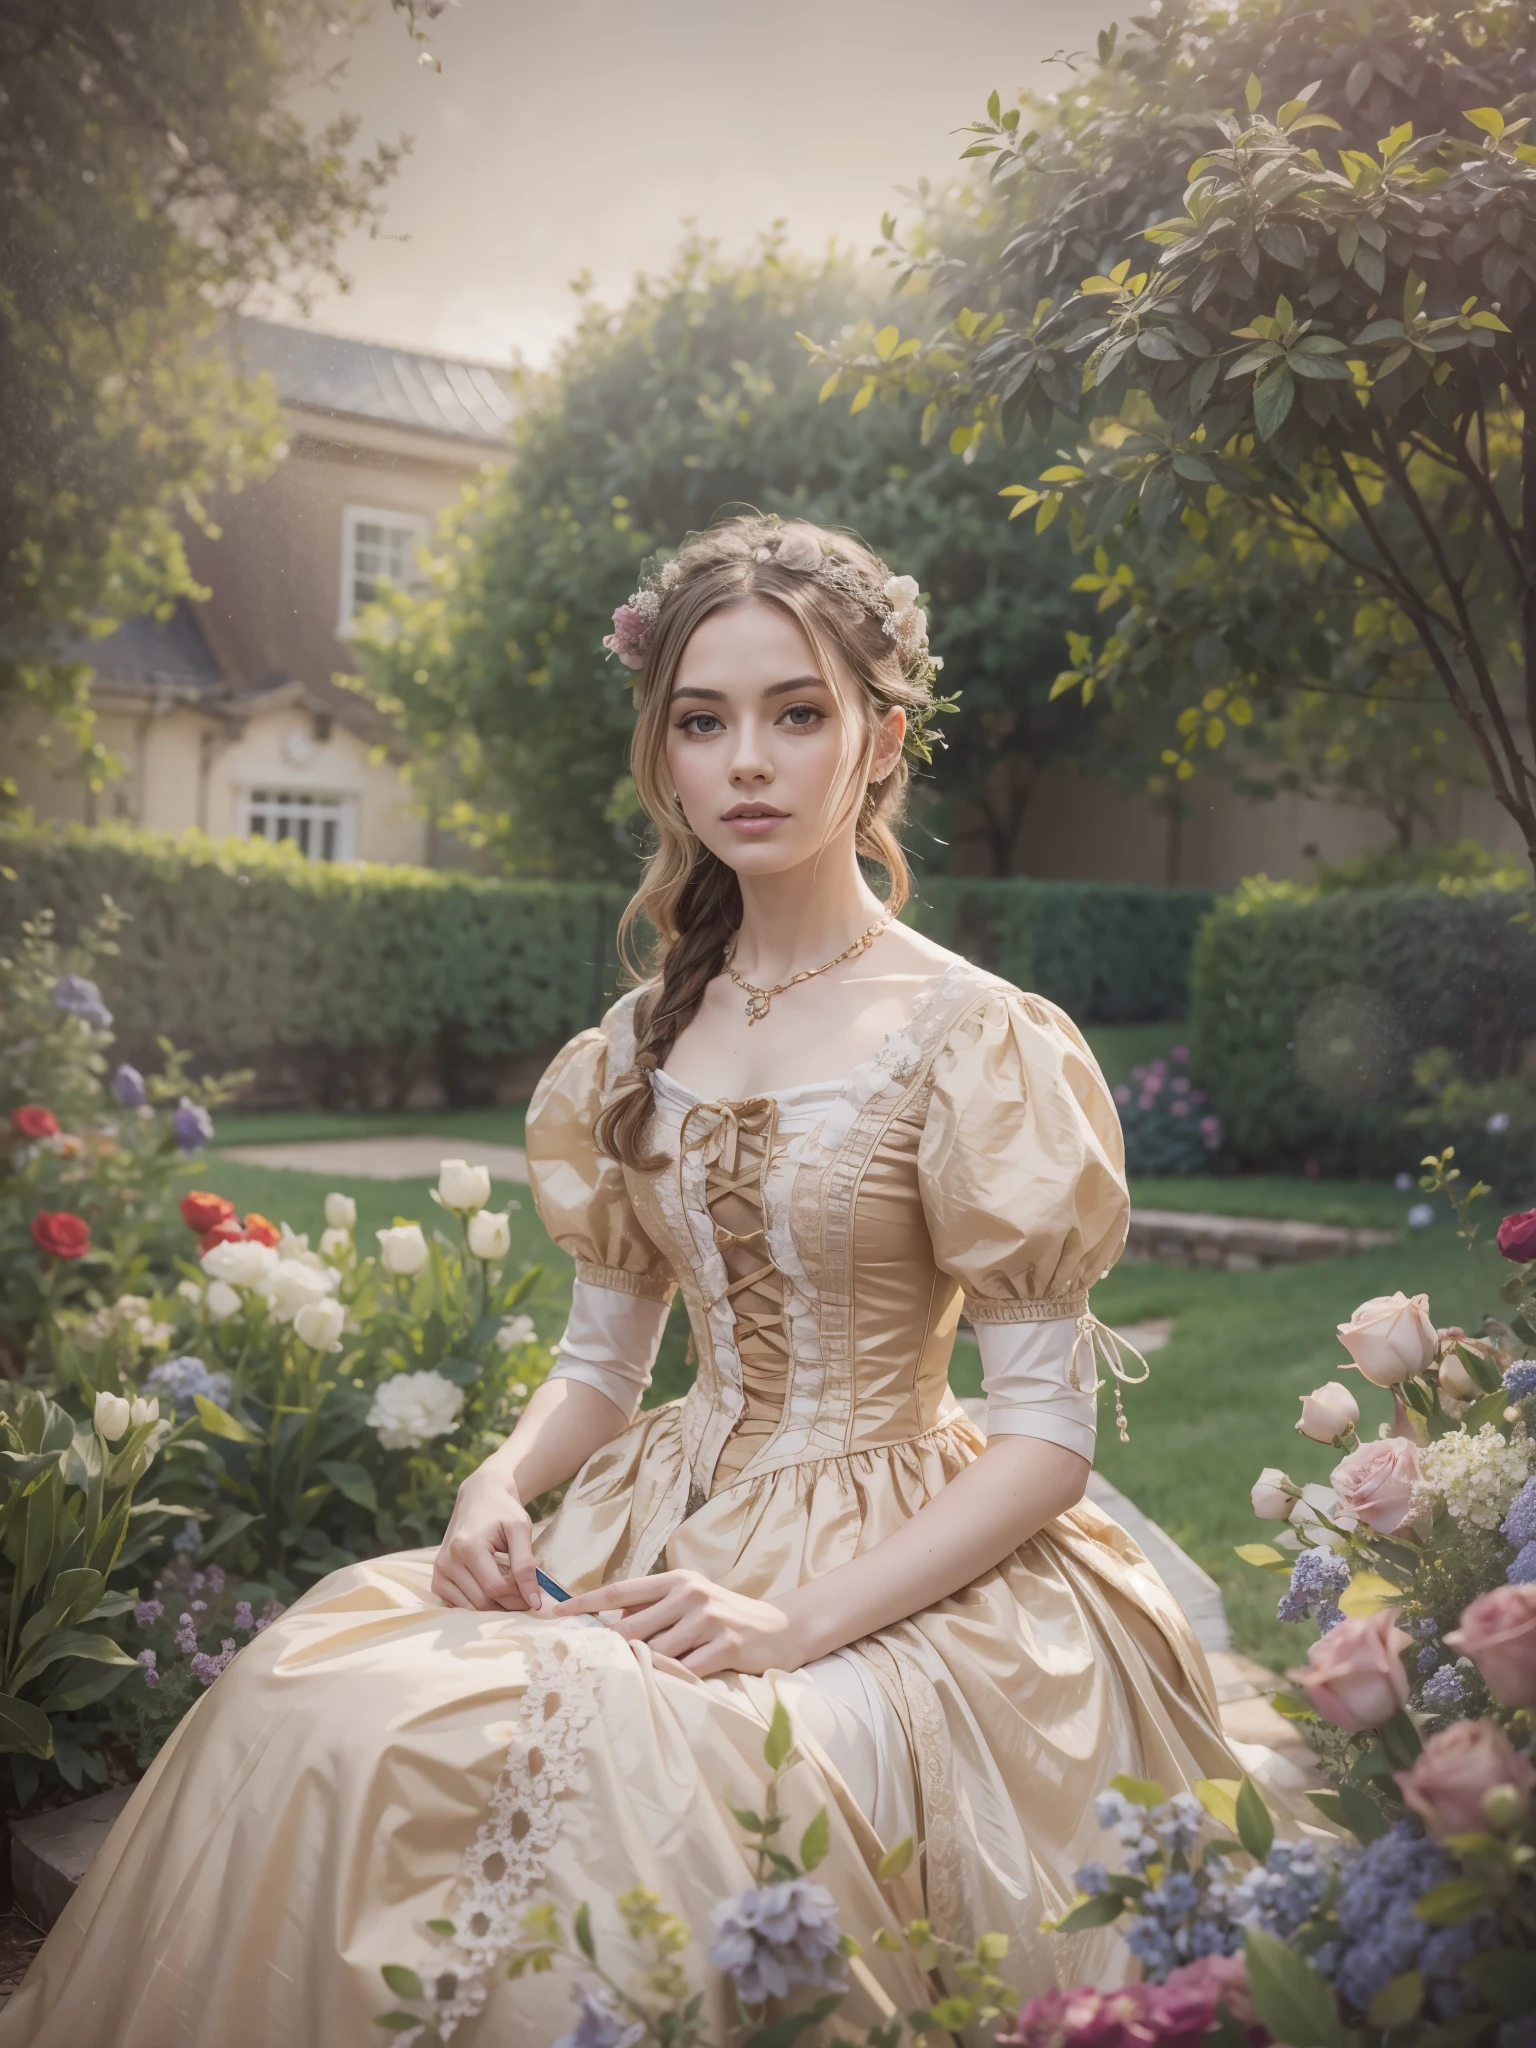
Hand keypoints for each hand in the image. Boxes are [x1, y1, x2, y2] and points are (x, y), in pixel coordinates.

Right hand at [433, 1456, 546, 1612]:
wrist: (479, 1497)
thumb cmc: (503, 1511)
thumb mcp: (520, 1529)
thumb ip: (526, 1565)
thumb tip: (533, 1601)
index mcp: (466, 1547)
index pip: (496, 1588)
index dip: (519, 1597)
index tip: (536, 1598)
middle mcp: (447, 1561)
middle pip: (482, 1601)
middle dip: (508, 1604)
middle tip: (526, 1597)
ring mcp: (439, 1571)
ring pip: (471, 1608)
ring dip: (494, 1607)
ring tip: (512, 1593)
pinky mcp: (437, 1579)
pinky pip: (459, 1605)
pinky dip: (478, 1605)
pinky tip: (492, 1591)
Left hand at [563, 1569, 806, 1677]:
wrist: (779, 1628)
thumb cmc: (724, 1616)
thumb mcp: (689, 1601)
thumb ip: (652, 1608)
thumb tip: (608, 1620)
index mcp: (675, 1581)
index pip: (619, 1590)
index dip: (584, 1602)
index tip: (553, 1612)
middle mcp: (690, 1594)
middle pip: (630, 1626)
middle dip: (608, 1649)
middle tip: (585, 1666)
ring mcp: (708, 1619)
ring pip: (655, 1652)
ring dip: (641, 1670)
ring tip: (628, 1683)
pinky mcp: (726, 1646)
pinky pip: (686, 1670)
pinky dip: (671, 1681)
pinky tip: (665, 1689)